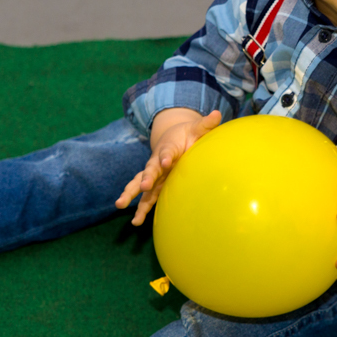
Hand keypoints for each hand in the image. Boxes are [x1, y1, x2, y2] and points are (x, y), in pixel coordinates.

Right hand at [115, 109, 221, 225]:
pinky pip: (147, 198)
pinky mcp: (155, 186)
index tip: (166, 161)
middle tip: (143, 186)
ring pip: (140, 185)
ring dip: (131, 194)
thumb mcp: (197, 129)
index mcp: (169, 148)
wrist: (173, 138)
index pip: (167, 152)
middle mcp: (158, 162)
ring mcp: (155, 175)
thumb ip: (205, 124)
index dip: (166, 156)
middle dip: (146, 178)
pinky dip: (141, 209)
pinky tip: (136, 222)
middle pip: (149, 170)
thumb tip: (217, 114)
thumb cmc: (188, 135)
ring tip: (120, 204)